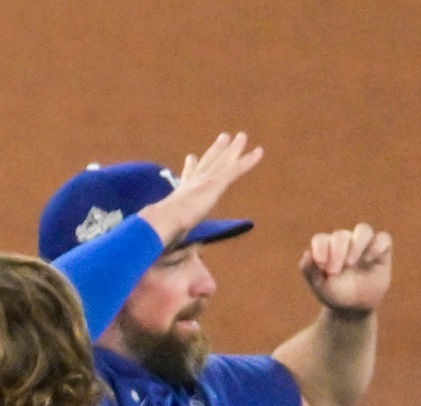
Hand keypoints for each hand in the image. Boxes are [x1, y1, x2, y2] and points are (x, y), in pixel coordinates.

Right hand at [135, 134, 264, 248]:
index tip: (191, 157)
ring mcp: (205, 181)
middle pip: (208, 162)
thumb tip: (163, 253)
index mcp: (181, 193)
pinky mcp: (215, 183)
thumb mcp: (165, 233)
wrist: (163, 220)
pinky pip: (236, 169)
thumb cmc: (160, 231)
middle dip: (216, 150)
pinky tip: (259, 152)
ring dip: (234, 149)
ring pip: (224, 161)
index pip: (188, 177)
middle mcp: (193, 183)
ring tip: (243, 136)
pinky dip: (248, 161)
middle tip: (224, 137)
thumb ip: (168, 237)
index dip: (190, 167)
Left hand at [300, 223, 393, 316]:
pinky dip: (376, 246)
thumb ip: (310, 271)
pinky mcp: (382, 249)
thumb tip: (307, 255)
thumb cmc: (335, 294)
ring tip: (351, 263)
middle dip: (337, 252)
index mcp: (326, 247)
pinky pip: (383, 238)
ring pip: (363, 230)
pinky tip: (369, 260)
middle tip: (334, 271)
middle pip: (341, 235)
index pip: (321, 240)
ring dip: (357, 244)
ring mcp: (364, 244)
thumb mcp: (320, 286)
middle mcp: (345, 241)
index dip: (320, 249)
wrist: (354, 308)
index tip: (321, 266)